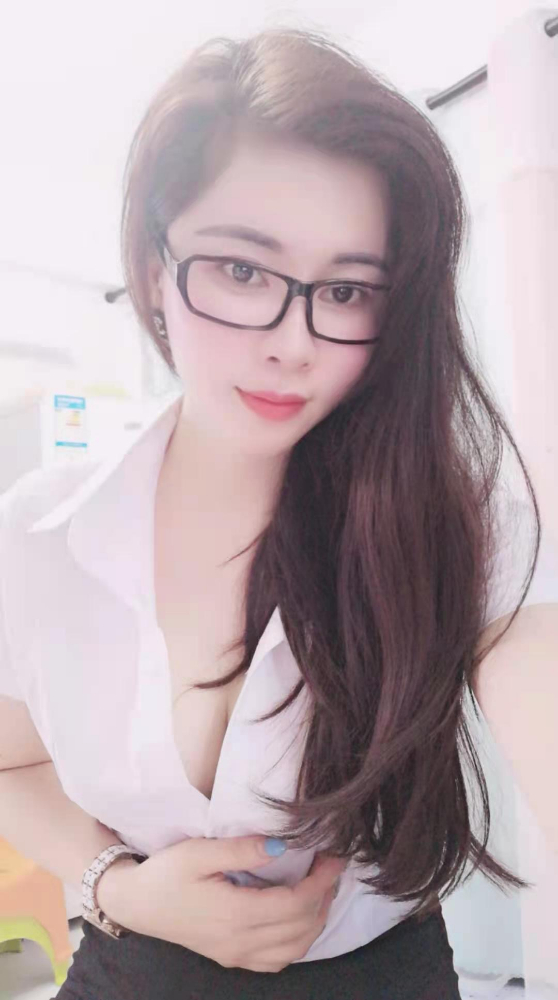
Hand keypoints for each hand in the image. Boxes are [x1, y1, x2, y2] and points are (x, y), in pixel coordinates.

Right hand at [97, 835, 345, 971]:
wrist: (135, 904)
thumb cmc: (165, 873)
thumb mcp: (198, 851)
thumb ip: (242, 849)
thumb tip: (283, 845)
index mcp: (235, 915)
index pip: (296, 903)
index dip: (321, 880)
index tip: (334, 856)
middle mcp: (240, 942)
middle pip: (302, 927)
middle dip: (325, 895)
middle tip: (332, 865)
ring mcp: (237, 955)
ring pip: (295, 949)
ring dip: (317, 919)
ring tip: (322, 887)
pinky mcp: (232, 958)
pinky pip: (278, 960)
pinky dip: (300, 940)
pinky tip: (300, 916)